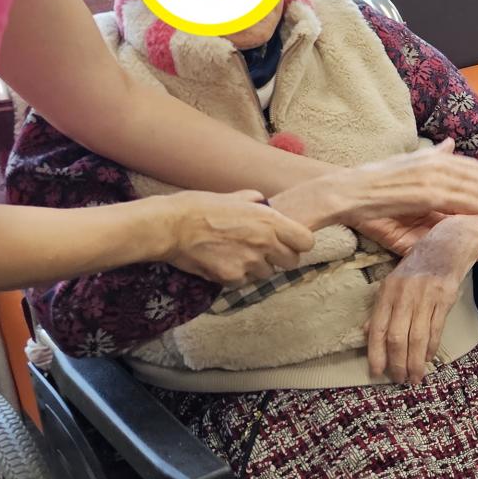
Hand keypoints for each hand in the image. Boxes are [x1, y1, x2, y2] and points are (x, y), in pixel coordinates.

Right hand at [148, 190, 313, 286]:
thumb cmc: (200, 206)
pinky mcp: (231, 277)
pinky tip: (221, 263)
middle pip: (291, 262)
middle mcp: (265, 243)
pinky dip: (235, 276)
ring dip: (256, 268)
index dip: (298, 243)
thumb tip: (263, 202)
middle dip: (280, 258)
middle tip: (264, 252)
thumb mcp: (234, 196)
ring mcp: (249, 262)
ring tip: (236, 255)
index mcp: (270, 221)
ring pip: (266, 274)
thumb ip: (255, 201)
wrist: (171, 226)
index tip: (289, 242)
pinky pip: (242, 282)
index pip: (306, 242)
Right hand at [272, 141, 477, 229]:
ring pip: (472, 190)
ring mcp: (431, 178)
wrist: (348, 189)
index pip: (469, 165)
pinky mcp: (426, 194)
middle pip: (476, 176)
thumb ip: (432, 155)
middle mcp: (434, 163)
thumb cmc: (373, 179)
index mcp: (431, 157)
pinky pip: (459, 202)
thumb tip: (450, 143)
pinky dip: (477, 209)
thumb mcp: (407, 161)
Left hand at [364, 215, 477, 384]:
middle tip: (399, 380)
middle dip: (397, 363)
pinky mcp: (445, 297)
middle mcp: (404, 293)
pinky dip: (431, 348)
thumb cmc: (422, 260)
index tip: (377, 372)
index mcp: (388, 289)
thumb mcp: (396, 280)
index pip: (376, 328)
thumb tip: (366, 333)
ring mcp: (425, 295)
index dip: (375, 353)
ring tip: (414, 377)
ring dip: (414, 361)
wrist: (451, 239)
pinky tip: (429, 359)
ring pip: (416, 337)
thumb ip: (383, 306)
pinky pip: (435, 329)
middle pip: (396, 337)